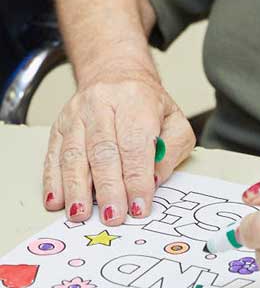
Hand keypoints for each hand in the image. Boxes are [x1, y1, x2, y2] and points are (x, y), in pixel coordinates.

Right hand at [42, 68, 194, 224]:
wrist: (115, 75)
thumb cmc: (146, 104)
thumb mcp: (174, 120)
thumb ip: (171, 150)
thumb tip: (154, 180)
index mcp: (136, 98)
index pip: (135, 142)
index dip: (137, 178)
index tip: (139, 206)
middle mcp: (103, 102)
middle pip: (103, 150)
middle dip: (108, 188)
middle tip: (113, 216)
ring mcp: (77, 113)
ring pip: (74, 155)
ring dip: (77, 189)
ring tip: (81, 215)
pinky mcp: (59, 125)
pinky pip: (53, 156)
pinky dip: (54, 182)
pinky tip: (57, 201)